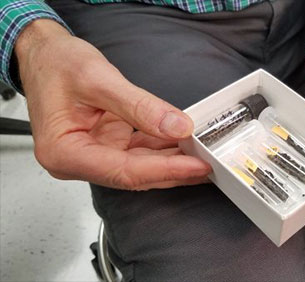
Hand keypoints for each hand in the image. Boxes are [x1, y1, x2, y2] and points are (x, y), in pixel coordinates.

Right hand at [15, 20, 210, 189]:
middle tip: (209, 164)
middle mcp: (79, 160)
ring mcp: (94, 154)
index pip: (124, 171)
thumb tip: (176, 127)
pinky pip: (140, 151)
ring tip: (204, 156)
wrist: (44, 54)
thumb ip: (139, 106)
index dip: (165, 170)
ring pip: (141, 165)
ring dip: (173, 161)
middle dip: (174, 170)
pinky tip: (185, 144)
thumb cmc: (55, 64)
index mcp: (65, 153)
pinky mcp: (107, 144)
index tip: (196, 166)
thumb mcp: (98, 79)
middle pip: (135, 174)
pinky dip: (164, 147)